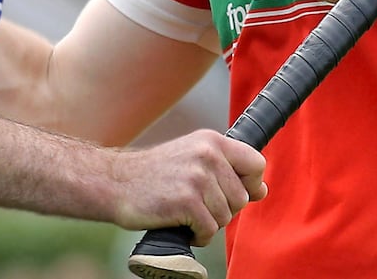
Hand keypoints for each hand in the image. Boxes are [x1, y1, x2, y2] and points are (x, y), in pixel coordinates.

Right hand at [107, 130, 267, 244]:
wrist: (115, 182)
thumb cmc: (155, 174)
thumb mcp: (192, 157)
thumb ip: (226, 169)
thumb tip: (261, 190)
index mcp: (211, 141)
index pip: (256, 164)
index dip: (250, 184)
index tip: (232, 192)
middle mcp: (207, 155)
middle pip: (241, 198)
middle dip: (223, 209)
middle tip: (196, 204)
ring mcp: (196, 178)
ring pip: (226, 217)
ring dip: (207, 223)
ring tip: (185, 212)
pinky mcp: (186, 201)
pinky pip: (209, 230)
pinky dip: (196, 235)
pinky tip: (180, 224)